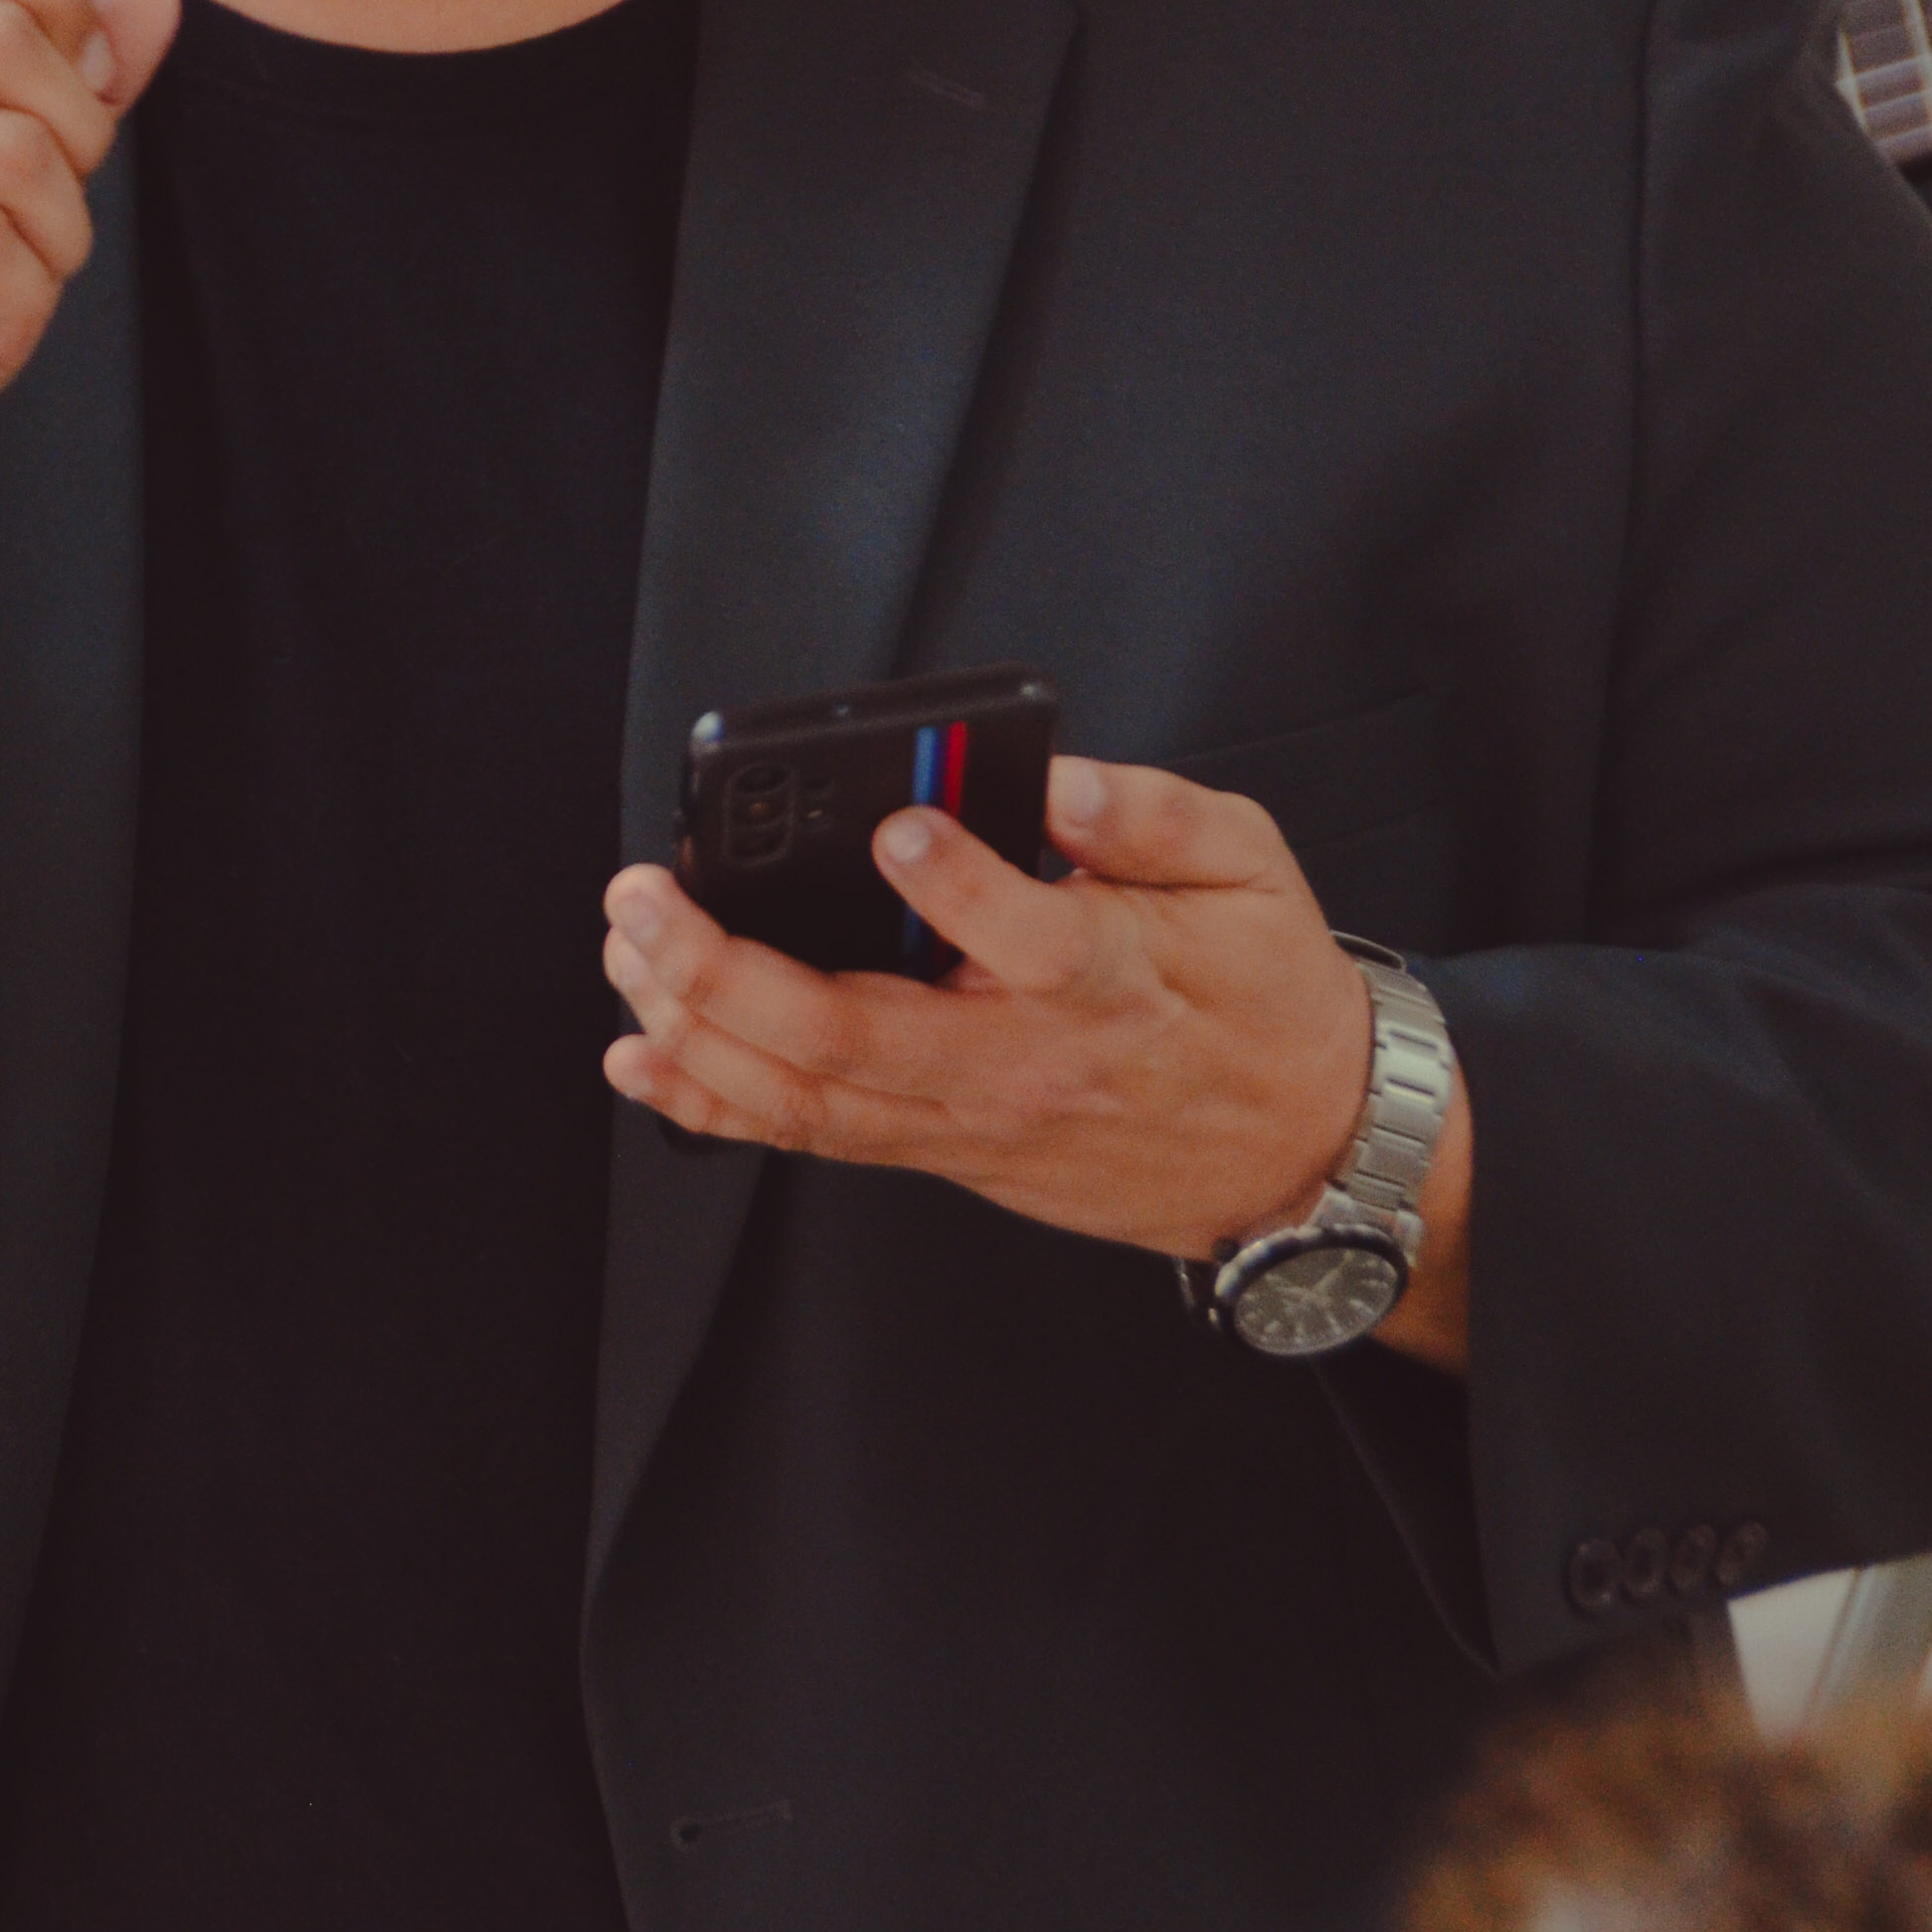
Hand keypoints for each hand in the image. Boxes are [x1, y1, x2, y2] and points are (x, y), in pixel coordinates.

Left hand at [602, 756, 1465, 1351]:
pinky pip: (815, 1137)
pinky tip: (646, 1061)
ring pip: (812, 1098)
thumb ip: (1149, 812)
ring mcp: (975, 1120)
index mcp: (1109, 977)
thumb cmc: (1267, 999)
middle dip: (727, 971)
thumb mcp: (1251, 868)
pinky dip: (718, 1104)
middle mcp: (1024, 1061)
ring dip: (698, 1032)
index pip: (1027, 936)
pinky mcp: (948, 1150)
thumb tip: (1057, 779)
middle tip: (647, 899)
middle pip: (857, 1034)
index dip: (956, 885)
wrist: (1303, 1152)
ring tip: (628, 957)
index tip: (898, 828)